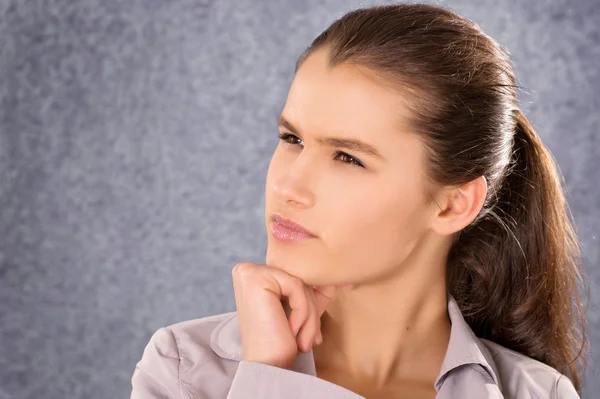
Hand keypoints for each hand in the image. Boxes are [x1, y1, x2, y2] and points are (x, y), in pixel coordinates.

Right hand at [231, 262, 346, 369]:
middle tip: (313, 340)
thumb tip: (331, 277)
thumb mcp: (296, 310)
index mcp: (252, 275)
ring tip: (306, 342)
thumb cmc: (279, 344)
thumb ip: (308, 289)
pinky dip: (304, 314)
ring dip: (310, 315)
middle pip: (299, 279)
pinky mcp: (257, 279)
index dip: (311, 304)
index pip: (295, 279)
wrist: (265, 370)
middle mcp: (246, 270)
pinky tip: (293, 334)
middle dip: (312, 310)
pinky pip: (298, 288)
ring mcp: (250, 272)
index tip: (316, 332)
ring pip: (301, 284)